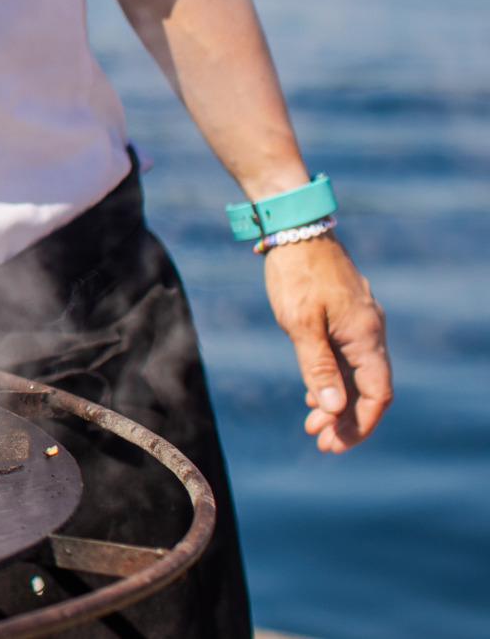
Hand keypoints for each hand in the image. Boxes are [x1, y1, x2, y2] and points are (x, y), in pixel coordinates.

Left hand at [265, 234, 390, 451]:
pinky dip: (333, 380)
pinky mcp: (344, 316)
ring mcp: (358, 324)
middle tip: (321, 444)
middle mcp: (370, 333)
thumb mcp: (300, 324)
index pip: (377, 394)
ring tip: (312, 426)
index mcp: (366, 337)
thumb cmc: (296, 273)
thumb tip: (332, 409)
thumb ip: (317, 366)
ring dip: (337, 402)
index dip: (360, 423)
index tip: (336, 444)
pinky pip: (347, 358)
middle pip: (368, 390)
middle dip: (346, 420)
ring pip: (356, 375)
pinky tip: (314, 394)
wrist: (295, 228)